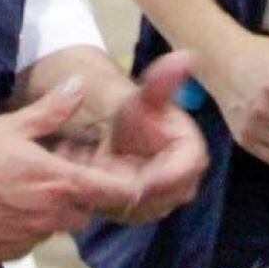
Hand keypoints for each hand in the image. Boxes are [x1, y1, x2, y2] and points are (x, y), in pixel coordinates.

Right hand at [0, 79, 147, 265]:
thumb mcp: (12, 125)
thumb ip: (53, 109)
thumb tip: (79, 84)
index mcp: (59, 185)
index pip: (117, 196)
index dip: (120, 186)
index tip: (109, 176)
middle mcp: (49, 220)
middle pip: (85, 213)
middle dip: (78, 196)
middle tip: (54, 172)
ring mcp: (25, 243)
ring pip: (53, 228)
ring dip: (48, 212)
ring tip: (17, 186)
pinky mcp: (2, 257)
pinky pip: (25, 243)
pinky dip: (20, 228)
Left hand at [59, 52, 208, 225]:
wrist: (121, 132)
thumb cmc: (137, 113)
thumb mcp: (146, 97)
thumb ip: (163, 82)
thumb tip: (187, 56)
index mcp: (191, 158)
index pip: (182, 176)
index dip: (161, 181)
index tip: (138, 181)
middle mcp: (179, 187)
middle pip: (155, 199)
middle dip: (125, 190)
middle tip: (95, 177)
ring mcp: (157, 203)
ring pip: (132, 208)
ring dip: (106, 195)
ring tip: (83, 175)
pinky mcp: (134, 211)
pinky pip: (115, 211)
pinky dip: (96, 200)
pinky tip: (77, 183)